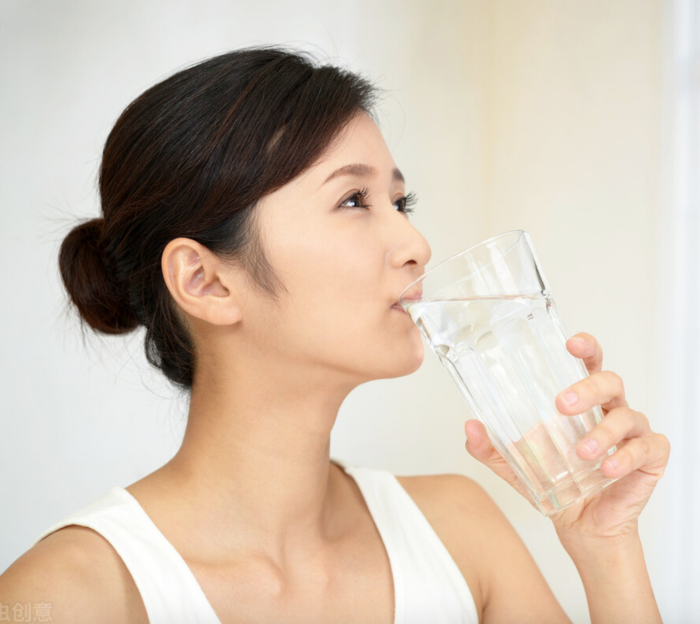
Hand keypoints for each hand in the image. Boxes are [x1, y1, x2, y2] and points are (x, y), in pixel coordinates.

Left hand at [464, 332, 669, 544]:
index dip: (586, 349)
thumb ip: (492, 448)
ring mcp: (634, 433)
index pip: (590, 365)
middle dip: (587, 388)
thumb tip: (470, 426)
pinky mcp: (650, 458)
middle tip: (560, 404)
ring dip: (602, 433)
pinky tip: (607, 469)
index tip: (571, 343)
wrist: (584, 527)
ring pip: (627, 416)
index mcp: (585, 404)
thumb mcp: (516, 467)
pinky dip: (625, 457)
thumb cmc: (558, 486)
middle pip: (610, 382)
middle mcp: (611, 411)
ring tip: (581, 453)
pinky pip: (645, 449)